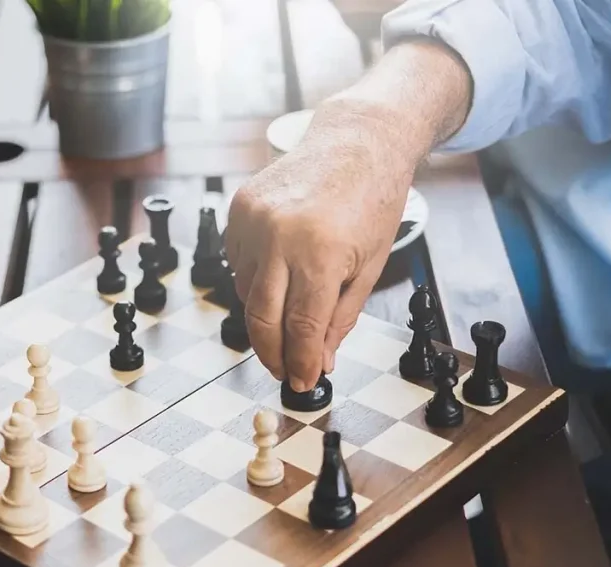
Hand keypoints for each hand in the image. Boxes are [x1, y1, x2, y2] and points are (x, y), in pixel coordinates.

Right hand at [225, 111, 413, 391]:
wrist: (356, 140)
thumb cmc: (371, 199)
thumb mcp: (369, 266)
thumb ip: (340, 317)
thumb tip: (321, 359)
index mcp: (320, 251)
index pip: (301, 327)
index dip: (302, 362)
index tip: (305, 382)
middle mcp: (278, 235)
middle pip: (263, 318)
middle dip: (273, 354)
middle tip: (285, 371)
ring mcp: (252, 221)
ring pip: (248, 293)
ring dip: (266, 316)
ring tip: (289, 321)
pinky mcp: (238, 210)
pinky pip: (239, 264)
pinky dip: (257, 281)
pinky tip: (278, 278)